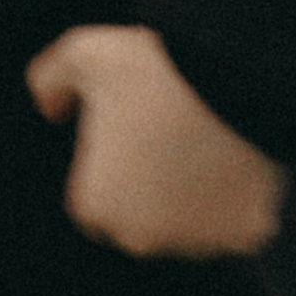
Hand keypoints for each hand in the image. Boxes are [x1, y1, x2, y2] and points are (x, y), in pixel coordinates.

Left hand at [26, 22, 283, 258]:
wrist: (236, 73)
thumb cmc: (154, 65)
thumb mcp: (83, 52)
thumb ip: (49, 79)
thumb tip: (52, 110)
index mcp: (95, 206)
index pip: (99, 200)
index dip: (115, 168)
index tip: (136, 134)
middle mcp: (141, 239)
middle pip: (143, 222)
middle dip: (153, 192)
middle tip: (173, 137)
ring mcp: (196, 243)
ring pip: (192, 228)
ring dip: (197, 201)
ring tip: (209, 144)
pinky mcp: (245, 238)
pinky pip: (240, 227)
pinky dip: (242, 203)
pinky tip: (241, 161)